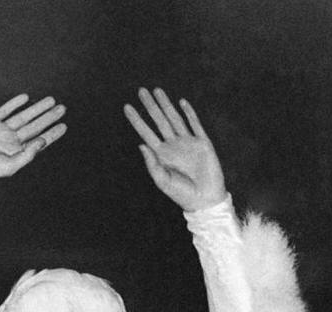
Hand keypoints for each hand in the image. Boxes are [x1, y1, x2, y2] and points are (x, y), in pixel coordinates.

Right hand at [0, 95, 66, 180]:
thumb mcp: (9, 166)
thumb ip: (27, 155)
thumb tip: (43, 142)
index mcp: (16, 153)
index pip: (39, 141)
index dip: (52, 133)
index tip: (64, 125)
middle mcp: (11, 141)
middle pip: (34, 126)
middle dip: (48, 117)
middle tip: (62, 108)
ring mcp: (1, 130)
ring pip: (23, 116)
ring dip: (37, 108)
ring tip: (51, 100)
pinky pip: (5, 109)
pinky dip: (15, 103)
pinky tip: (26, 97)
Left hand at [123, 89, 226, 210]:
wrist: (205, 200)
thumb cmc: (182, 194)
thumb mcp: (163, 181)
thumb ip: (152, 164)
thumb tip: (140, 144)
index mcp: (162, 155)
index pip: (146, 133)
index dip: (137, 120)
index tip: (127, 107)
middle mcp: (173, 146)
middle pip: (159, 121)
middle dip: (150, 106)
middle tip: (141, 90)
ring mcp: (188, 143)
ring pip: (174, 118)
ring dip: (166, 104)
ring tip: (157, 90)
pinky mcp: (202, 143)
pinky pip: (195, 124)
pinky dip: (189, 113)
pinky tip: (181, 102)